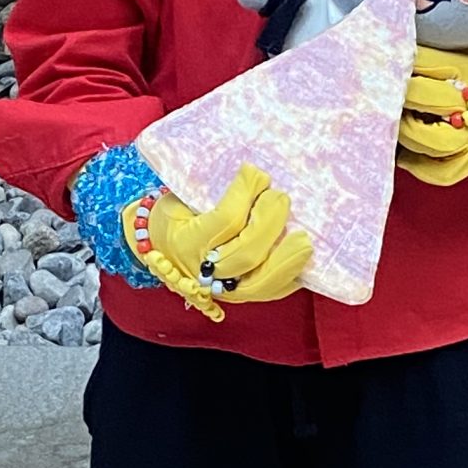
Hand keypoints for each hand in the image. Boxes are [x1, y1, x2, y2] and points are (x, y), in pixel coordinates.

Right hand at [125, 165, 311, 321]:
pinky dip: (290, 277)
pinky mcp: (240, 295)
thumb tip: (254, 173)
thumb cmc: (176, 217)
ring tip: (304, 239)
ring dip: (286, 259)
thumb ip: (212, 191)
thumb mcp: (180, 198)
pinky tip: (304, 261)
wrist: (162, 249)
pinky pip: (269, 292)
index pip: (224, 220)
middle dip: (269, 224)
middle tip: (281, 197)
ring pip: (260, 283)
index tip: (256, 172)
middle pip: (245, 254)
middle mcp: (203, 272)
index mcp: (186, 241)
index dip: (244, 195)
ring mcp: (222, 289)